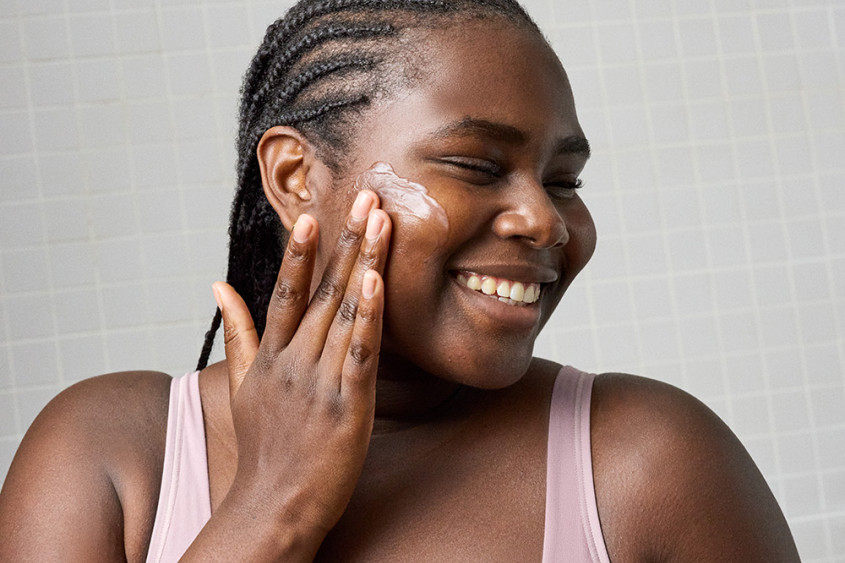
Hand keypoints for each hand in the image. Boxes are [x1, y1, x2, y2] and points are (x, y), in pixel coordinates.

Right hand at [212, 190, 390, 547]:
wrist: (273, 504)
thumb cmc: (264, 444)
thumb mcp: (242, 384)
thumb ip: (237, 331)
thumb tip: (218, 285)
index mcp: (272, 355)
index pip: (285, 292)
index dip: (298, 251)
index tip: (310, 212)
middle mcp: (294, 361)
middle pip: (322, 290)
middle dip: (347, 240)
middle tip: (368, 197)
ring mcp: (321, 381)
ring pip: (345, 311)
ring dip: (365, 263)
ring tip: (382, 222)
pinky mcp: (348, 404)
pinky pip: (361, 352)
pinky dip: (369, 316)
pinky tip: (377, 283)